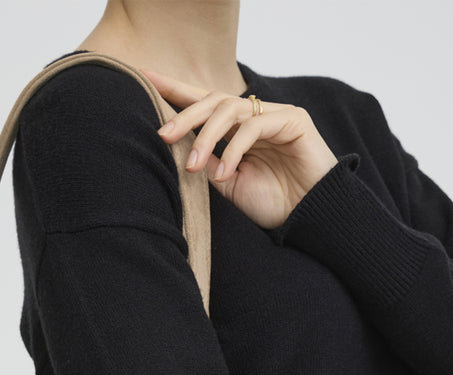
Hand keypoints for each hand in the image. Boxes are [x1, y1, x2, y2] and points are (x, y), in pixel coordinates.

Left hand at [140, 67, 338, 229]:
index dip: (175, 90)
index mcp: (237, 130)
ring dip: (206, 137)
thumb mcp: (229, 185)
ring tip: (193, 166)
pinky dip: (234, 148)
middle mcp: (254, 116)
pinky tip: (226, 172)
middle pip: (213, 100)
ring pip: (230, 109)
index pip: (203, 103)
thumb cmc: (273, 204)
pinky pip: (254, 125)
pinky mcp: (293, 120)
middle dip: (185, 116)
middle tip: (163, 135)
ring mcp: (275, 114)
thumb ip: (208, 163)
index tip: (143, 79)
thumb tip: (179, 147)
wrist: (309, 218)